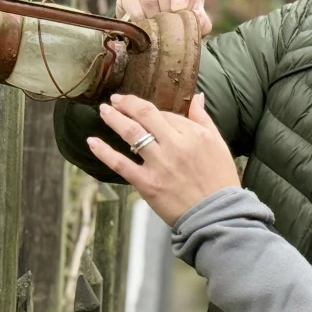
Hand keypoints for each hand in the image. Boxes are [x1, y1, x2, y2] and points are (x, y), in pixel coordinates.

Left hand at [87, 93, 239, 224]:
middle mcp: (176, 145)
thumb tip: (197, 97)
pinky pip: (120, 164)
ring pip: (131, 133)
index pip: (167, 114)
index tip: (143, 111)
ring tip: (104, 111)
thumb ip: (204, 119)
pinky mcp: (147, 183)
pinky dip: (104, 151)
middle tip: (115, 100)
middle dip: (127, 104)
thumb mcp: (219, 145)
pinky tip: (92, 141)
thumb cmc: (220, 180)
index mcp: (195, 134)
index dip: (153, 112)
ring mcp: (160, 164)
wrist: (217, 215)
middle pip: (145, 115)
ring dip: (114, 119)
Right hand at [115, 0, 211, 36]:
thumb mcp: (197, 16)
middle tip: (168, 20)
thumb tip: (198, 18)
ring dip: (152, 11)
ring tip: (158, 23)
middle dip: (165, 3)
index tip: (179, 8)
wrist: (165, 15)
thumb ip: (201, 19)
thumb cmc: (186, 12)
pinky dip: (137, 12)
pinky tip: (144, 20)